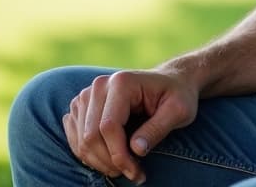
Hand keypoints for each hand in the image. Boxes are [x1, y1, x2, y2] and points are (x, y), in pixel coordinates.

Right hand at [63, 69, 198, 183]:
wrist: (171, 81)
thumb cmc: (178, 95)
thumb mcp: (179, 111)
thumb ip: (158, 128)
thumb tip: (136, 150)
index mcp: (121, 83)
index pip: (108, 126)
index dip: (119, 155)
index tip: (137, 173)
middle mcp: (99, 86)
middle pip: (91, 135)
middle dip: (110, 162)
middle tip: (133, 174)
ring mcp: (87, 95)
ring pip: (81, 139)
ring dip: (99, 162)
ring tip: (125, 168)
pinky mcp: (81, 106)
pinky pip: (75, 137)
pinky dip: (89, 154)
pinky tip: (111, 159)